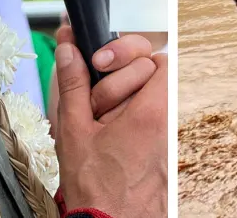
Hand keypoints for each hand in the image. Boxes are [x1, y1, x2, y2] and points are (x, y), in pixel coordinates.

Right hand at [55, 41, 167, 216]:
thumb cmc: (95, 187)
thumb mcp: (73, 131)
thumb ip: (72, 84)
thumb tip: (69, 48)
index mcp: (151, 112)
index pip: (158, 58)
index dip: (130, 55)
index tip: (102, 63)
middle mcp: (168, 120)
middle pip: (153, 72)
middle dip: (121, 79)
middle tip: (98, 104)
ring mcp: (168, 133)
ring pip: (152, 93)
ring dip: (124, 99)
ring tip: (102, 123)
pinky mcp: (164, 145)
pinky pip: (152, 115)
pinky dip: (130, 116)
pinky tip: (110, 133)